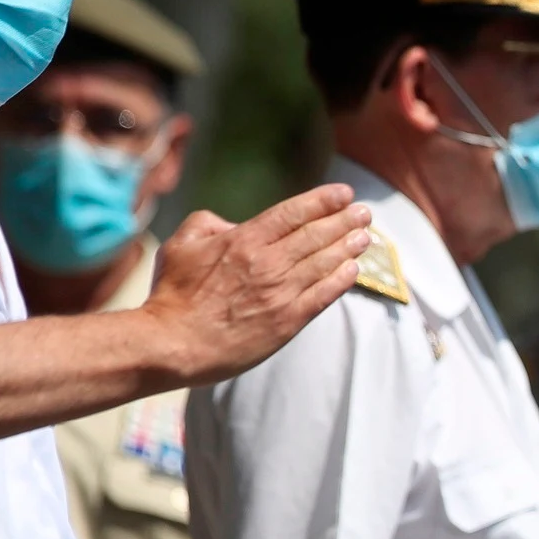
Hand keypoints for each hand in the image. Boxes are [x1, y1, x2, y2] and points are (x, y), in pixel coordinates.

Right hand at [143, 184, 372, 382]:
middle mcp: (268, 262)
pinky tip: (354, 270)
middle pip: (316, 235)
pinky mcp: (287, 322)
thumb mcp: (180, 244)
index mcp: (243, 240)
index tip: (343, 194)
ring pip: (324, 263)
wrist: (173, 344)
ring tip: (365, 236)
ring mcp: (281, 292)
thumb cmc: (173, 295)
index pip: (293, 213)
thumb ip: (208, 224)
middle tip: (364, 213)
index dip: (322, 201)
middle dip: (344, 221)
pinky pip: (323, 296)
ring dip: (348, 247)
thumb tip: (234, 224)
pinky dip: (341, 280)